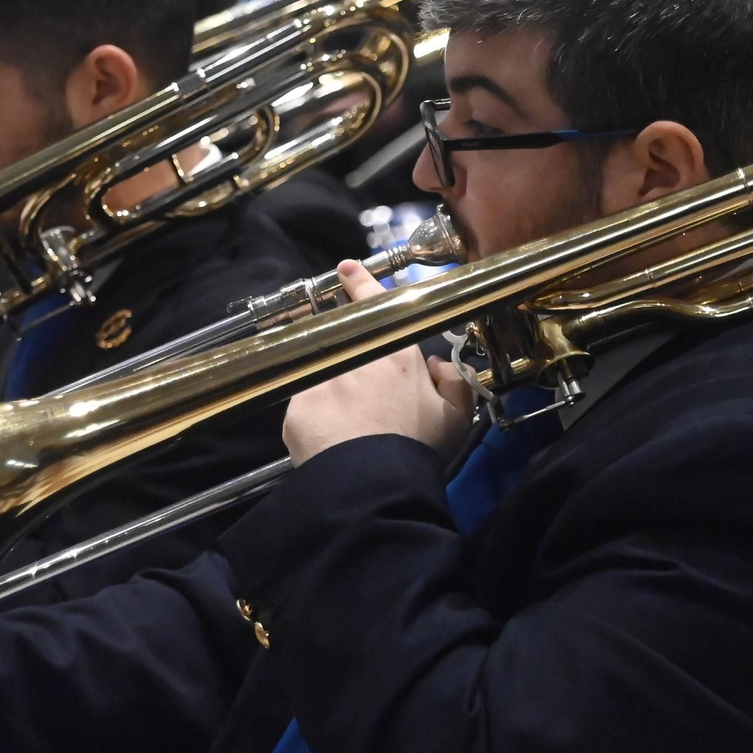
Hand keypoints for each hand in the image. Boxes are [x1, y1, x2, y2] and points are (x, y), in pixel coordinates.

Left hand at [282, 261, 473, 464]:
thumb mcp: (456, 415)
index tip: (346, 269)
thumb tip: (437, 365)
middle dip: (343, 348)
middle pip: (342, 339)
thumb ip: (454, 381)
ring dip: (332, 391)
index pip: (375, 304)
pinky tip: (330, 443)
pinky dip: (317, 421)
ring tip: (346, 425)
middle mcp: (352, 356)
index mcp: (394, 353)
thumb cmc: (419, 447)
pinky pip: (307, 408)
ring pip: (323, 375)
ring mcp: (319, 380)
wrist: (374, 484)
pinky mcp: (295, 408)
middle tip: (354, 379)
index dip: (359, 283)